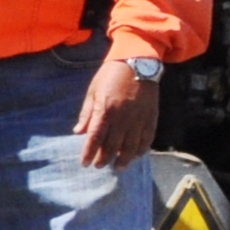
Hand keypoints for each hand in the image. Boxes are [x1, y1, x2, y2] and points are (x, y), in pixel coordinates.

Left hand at [77, 53, 160, 168]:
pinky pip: (147, 139)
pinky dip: (141, 150)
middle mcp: (122, 118)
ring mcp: (138, 119)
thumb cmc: (110, 75)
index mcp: (105, 110)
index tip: (84, 163)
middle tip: (99, 166)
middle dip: (104, 159)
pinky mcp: (151, 118)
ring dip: (123, 160)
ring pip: (130, 147)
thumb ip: (87, 113)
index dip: (89, 152)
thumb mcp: (93, 91)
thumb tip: (78, 133)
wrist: (137, 63)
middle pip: (112, 145)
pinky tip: (136, 156)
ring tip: (117, 167)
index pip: (95, 137)